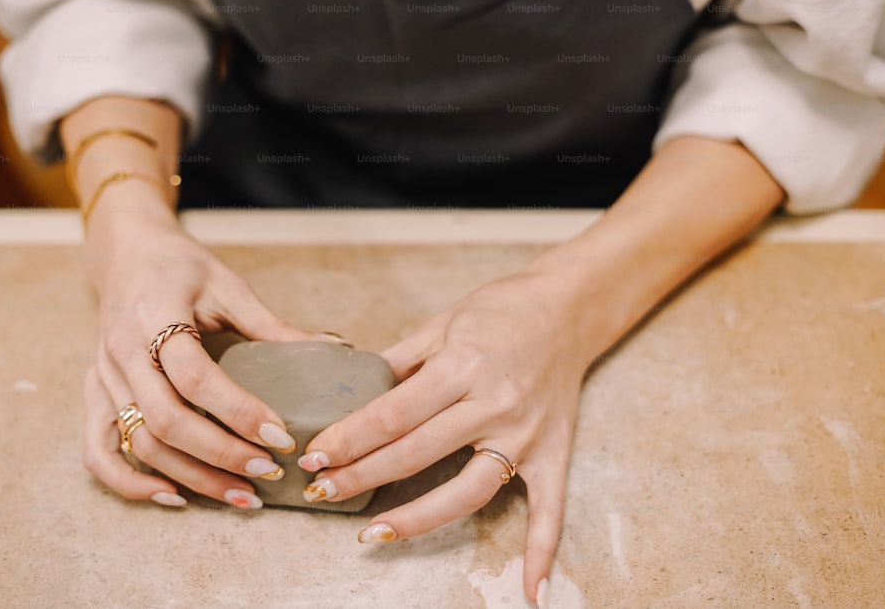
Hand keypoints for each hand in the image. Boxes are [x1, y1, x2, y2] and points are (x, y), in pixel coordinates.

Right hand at [81, 218, 321, 507]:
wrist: (127, 253)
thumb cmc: (181, 267)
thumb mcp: (229, 286)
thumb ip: (272, 325)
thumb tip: (334, 346)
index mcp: (156, 317)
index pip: (196, 377)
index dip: (239, 412)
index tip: (281, 437)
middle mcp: (122, 352)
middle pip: (166, 420)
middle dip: (221, 455)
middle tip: (268, 471)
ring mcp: (103, 377)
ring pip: (140, 443)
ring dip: (191, 477)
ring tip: (241, 494)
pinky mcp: (94, 393)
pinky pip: (99, 450)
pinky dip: (130, 482)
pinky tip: (174, 496)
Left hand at [299, 269, 600, 603]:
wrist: (570, 304)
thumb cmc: (501, 308)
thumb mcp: (443, 321)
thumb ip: (400, 360)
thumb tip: (353, 393)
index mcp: (463, 365)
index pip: (394, 413)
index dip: (349, 438)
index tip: (315, 455)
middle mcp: (494, 403)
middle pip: (416, 453)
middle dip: (361, 475)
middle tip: (321, 490)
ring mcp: (526, 433)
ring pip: (467, 491)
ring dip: (416, 518)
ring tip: (373, 533)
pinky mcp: (552, 451)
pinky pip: (550, 508)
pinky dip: (542, 550)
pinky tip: (530, 591)